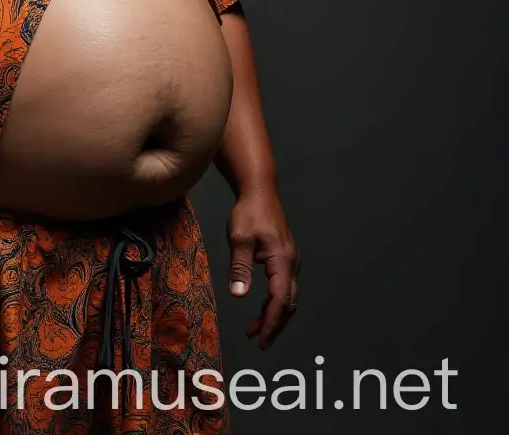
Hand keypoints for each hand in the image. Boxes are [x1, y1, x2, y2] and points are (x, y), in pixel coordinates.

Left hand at [226, 186, 298, 348]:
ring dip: (274, 314)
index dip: (271, 323)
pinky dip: (274, 301)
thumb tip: (239, 296)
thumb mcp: (239, 238)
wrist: (260, 191)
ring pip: (288, 296)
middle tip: (258, 340)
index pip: (280, 301)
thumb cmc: (248, 212)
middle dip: (274, 324)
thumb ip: (240, 268)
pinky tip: (260, 305)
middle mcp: (292, 264)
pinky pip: (284, 286)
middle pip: (289, 303)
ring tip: (254, 328)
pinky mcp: (285, 258)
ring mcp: (291, 261)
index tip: (261, 340)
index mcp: (283, 261)